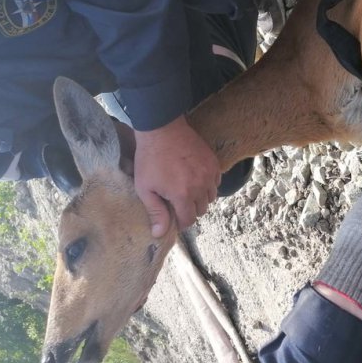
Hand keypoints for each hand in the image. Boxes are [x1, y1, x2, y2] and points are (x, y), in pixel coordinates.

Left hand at [134, 115, 220, 236]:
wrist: (162, 129)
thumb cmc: (149, 159)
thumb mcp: (145, 188)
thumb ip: (155, 212)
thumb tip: (160, 234)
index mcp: (183, 195)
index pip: (189, 220)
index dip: (180, 221)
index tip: (173, 216)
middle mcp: (200, 186)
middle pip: (201, 210)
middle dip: (189, 209)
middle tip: (177, 200)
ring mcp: (209, 174)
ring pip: (211, 197)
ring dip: (200, 198)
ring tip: (187, 189)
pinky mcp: (214, 163)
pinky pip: (216, 182)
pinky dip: (208, 184)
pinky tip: (195, 178)